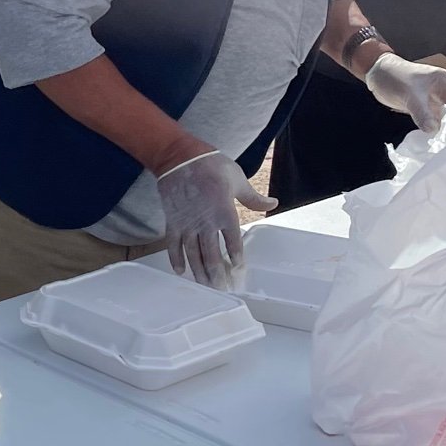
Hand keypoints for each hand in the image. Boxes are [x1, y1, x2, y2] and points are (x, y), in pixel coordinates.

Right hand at [155, 148, 274, 286]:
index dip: (237, 260)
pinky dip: (176, 259)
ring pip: (193, 254)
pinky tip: (181, 271)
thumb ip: (254, 198)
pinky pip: (174, 245)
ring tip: (206, 286)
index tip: (239, 272)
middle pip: (212, 255)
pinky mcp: (173, 221)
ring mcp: (187, 223)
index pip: (233, 243)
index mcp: (225, 212)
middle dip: (218, 274)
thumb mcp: (238, 179)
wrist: (179, 157)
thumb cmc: (211, 165)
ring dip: (200, 272)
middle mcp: (206, 222)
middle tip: (223, 288)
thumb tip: (273, 203)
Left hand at [363, 54, 445, 131]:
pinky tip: (436, 141)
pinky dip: (436, 129)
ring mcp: (434, 101)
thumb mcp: (409, 94)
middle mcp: (443, 92)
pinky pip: (434, 121)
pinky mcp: (424, 109)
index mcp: (444, 83)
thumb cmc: (394, 77)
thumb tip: (434, 130)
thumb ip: (422, 112)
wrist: (376, 74)